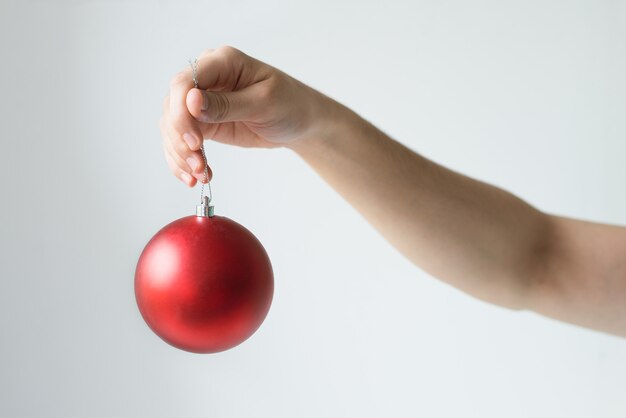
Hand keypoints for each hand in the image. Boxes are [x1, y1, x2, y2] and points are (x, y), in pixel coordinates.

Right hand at [159, 46, 334, 185]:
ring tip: (200, 174)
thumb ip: (227, 104)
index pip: (185, 81)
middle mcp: (206, 78)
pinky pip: (181, 141)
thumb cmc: (289, 104)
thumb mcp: (263, 102)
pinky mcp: (203, 123)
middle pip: (172, 106)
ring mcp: (201, 102)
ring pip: (172, 126)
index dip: (181, 111)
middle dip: (181, 139)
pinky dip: (183, 161)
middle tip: (198, 164)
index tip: (195, 140)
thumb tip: (191, 101)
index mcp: (222, 62)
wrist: (299, 122)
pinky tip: (195, 177)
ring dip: (181, 154)